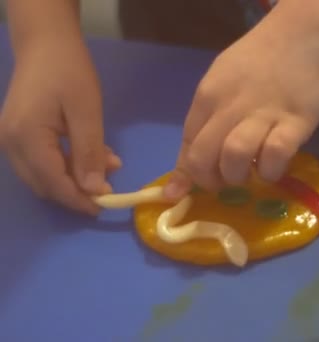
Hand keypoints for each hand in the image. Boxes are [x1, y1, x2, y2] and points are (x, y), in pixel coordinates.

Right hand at [0, 38, 120, 213]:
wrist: (46, 43)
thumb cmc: (68, 72)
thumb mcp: (86, 111)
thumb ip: (89, 152)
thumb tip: (93, 189)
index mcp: (26, 138)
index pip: (53, 183)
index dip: (78, 199)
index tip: (104, 206)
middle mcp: (11, 144)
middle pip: (44, 184)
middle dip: (77, 192)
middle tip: (109, 189)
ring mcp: (11, 140)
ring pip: (43, 175)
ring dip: (74, 179)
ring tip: (107, 168)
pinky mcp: (18, 134)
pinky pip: (42, 161)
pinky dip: (67, 165)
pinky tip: (94, 156)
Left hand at [164, 0, 318, 198]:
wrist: (302, 39)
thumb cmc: (258, 64)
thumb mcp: (221, 84)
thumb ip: (203, 124)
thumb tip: (182, 173)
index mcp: (209, 96)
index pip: (187, 143)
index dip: (188, 172)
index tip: (196, 185)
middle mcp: (231, 106)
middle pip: (204, 156)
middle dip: (210, 181)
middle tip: (224, 181)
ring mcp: (264, 113)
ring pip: (235, 156)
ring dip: (238, 176)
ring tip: (249, 174)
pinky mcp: (296, 121)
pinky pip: (275, 154)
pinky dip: (270, 170)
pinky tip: (273, 168)